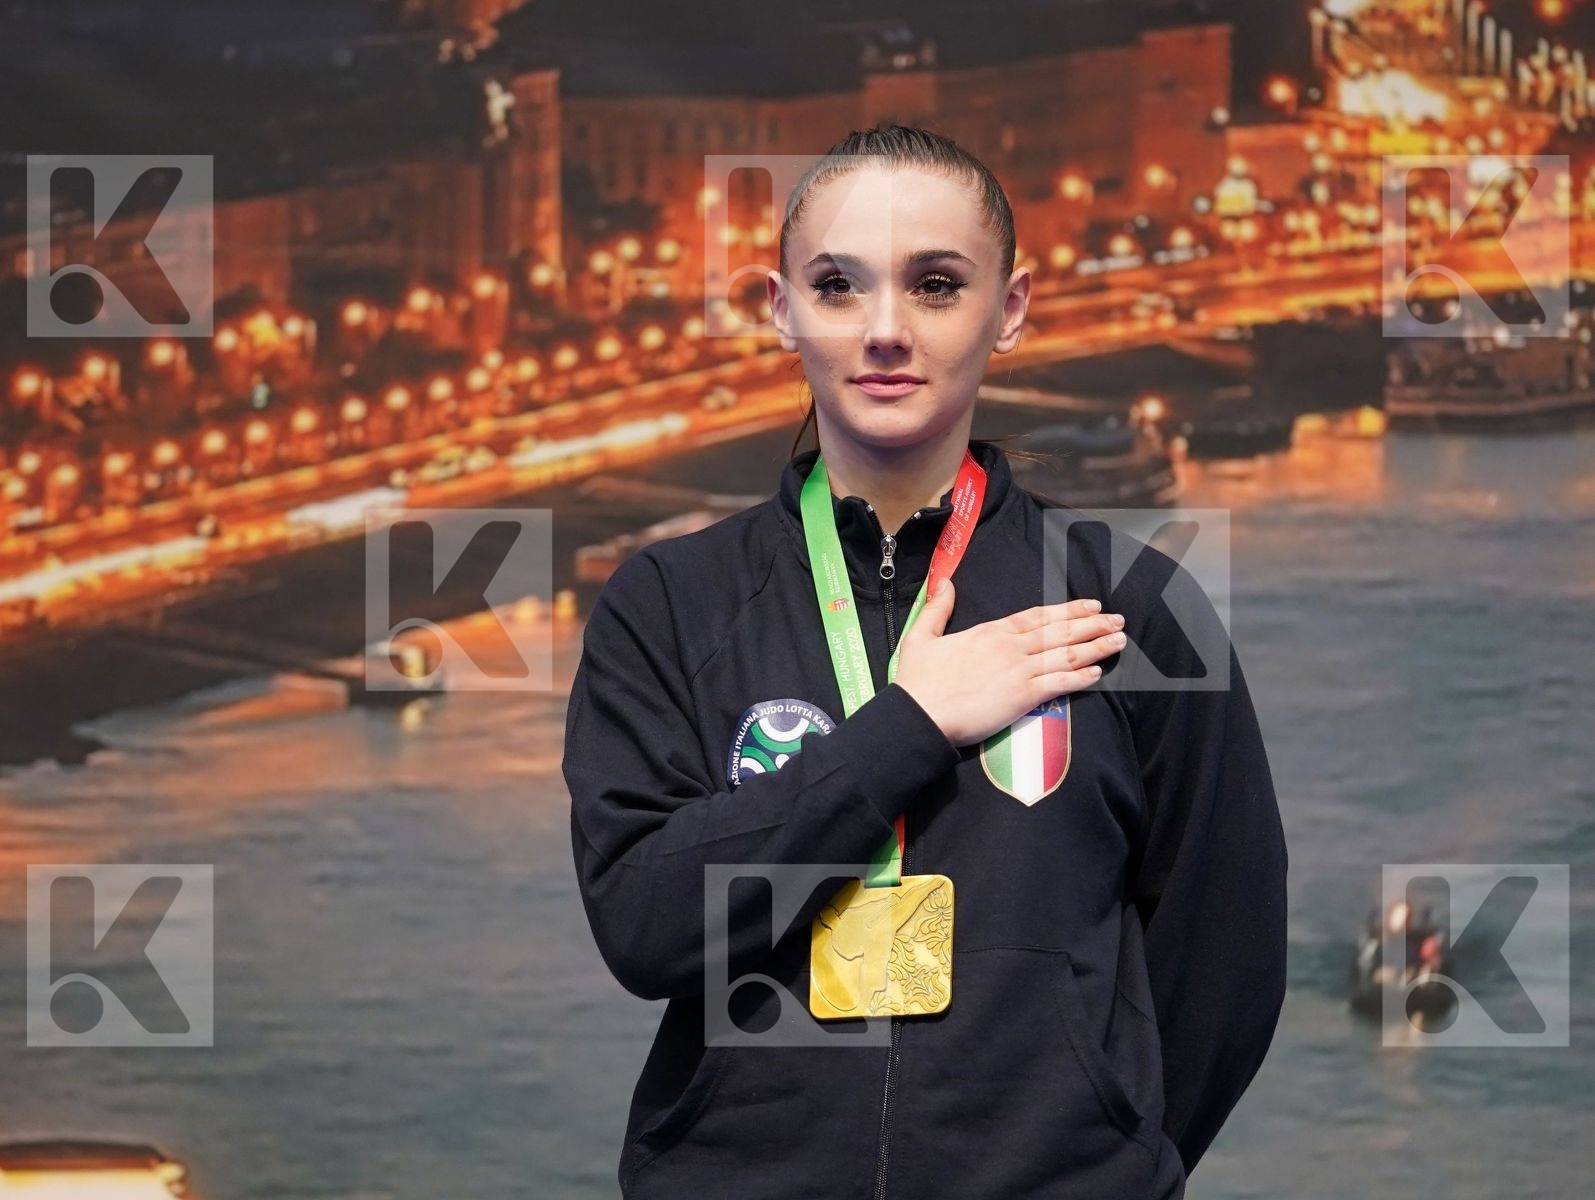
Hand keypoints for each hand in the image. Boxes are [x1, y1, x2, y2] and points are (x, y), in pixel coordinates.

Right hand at [892, 579, 1124, 747]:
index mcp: (990, 632)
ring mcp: (1018, 671)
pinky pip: (1058, 684)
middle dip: (1092, 624)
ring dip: (1095, 646)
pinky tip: (1098, 673)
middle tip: (1117, 620)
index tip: (1090, 605)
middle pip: (1059, 632)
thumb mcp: (922, 636)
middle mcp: (1010, 647)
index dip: (1067, 610)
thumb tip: (943, 581)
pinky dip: (1080, 678)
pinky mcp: (1021, 697)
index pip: (1037, 616)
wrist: (920, 713)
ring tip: (1118, 640)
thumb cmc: (918, 680)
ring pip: (1065, 654)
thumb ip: (938, 608)